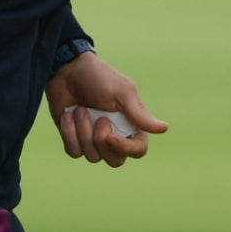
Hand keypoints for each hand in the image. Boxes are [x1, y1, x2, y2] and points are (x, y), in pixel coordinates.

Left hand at [45, 52, 167, 165]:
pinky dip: (69, 133)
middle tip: (99, 117)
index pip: (138, 150)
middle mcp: (114, 135)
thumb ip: (139, 113)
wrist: (66, 70)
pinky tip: (68, 114)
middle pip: (115, 161)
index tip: (110, 136)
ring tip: (80, 109)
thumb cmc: (98, 77)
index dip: (126, 149)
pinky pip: (74, 152)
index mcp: (131, 124)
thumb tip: (164, 128)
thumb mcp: (121, 92)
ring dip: (83, 131)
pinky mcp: (75, 139)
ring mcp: (93, 139)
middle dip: (102, 141)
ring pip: (92, 156)